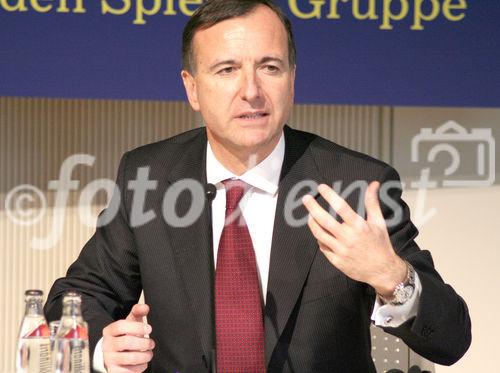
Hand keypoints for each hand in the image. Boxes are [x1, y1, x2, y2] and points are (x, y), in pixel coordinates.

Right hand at [102, 304, 154, 372]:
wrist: (115, 354)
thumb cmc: (126, 335)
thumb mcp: (131, 322)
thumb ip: (138, 312)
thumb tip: (145, 307)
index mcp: (109, 331)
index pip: (121, 326)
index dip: (138, 327)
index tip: (149, 329)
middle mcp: (106, 345)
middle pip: (127, 342)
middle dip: (144, 342)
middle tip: (151, 343)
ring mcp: (109, 359)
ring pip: (129, 358)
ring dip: (144, 356)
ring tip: (149, 353)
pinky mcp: (113, 371)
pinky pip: (128, 371)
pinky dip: (140, 367)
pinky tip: (143, 363)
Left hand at [302, 182, 405, 297]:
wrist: (383, 271)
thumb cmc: (380, 244)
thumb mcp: (378, 222)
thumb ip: (372, 202)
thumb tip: (373, 183)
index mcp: (359, 226)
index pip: (341, 207)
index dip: (329, 195)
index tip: (321, 187)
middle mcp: (348, 238)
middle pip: (324, 220)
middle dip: (313, 208)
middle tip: (306, 198)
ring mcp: (340, 250)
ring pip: (320, 234)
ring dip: (312, 222)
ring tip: (310, 214)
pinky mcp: (336, 261)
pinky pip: (322, 247)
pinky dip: (319, 238)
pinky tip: (318, 232)